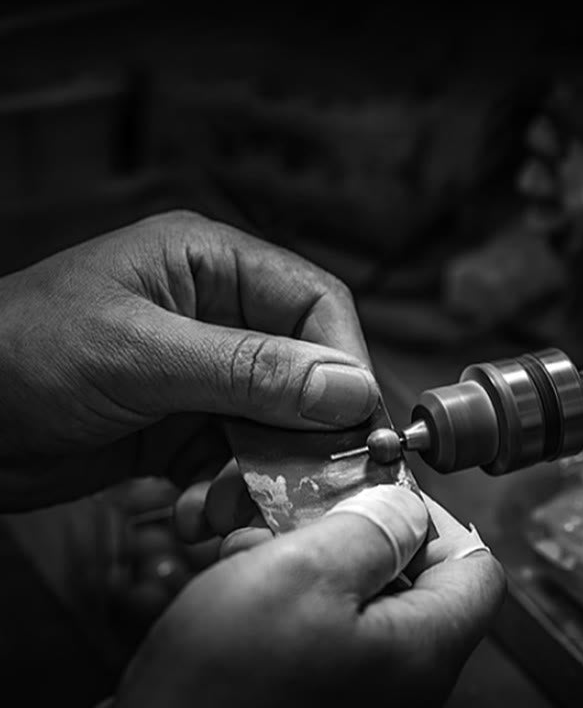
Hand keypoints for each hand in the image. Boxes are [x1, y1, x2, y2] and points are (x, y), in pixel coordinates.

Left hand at [0, 211, 377, 509]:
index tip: (357, 421)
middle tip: (305, 481)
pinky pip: (238, 455)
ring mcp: (204, 371)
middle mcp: (218, 313)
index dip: (343, 359)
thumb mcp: (138, 355)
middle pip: (303, 368)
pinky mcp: (186, 421)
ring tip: (226, 506)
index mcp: (212, 264)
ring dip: (264, 469)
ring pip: (276, 421)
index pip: (314, 301)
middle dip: (305, 429)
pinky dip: (230, 488)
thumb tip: (349, 388)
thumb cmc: (21, 354)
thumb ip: (248, 370)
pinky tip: (198, 511)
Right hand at [113, 485, 506, 707]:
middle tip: (303, 509)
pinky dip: (284, 586)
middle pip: (408, 571)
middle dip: (350, 527)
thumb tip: (404, 506)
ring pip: (354, 588)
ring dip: (306, 551)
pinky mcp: (312, 687)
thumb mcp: (302, 577)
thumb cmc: (222, 692)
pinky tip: (239, 578)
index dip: (434, 516)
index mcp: (420, 649)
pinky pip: (318, 617)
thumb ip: (369, 530)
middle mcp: (398, 673)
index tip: (385, 492)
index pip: (474, 565)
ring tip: (254, 544)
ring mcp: (356, 684)